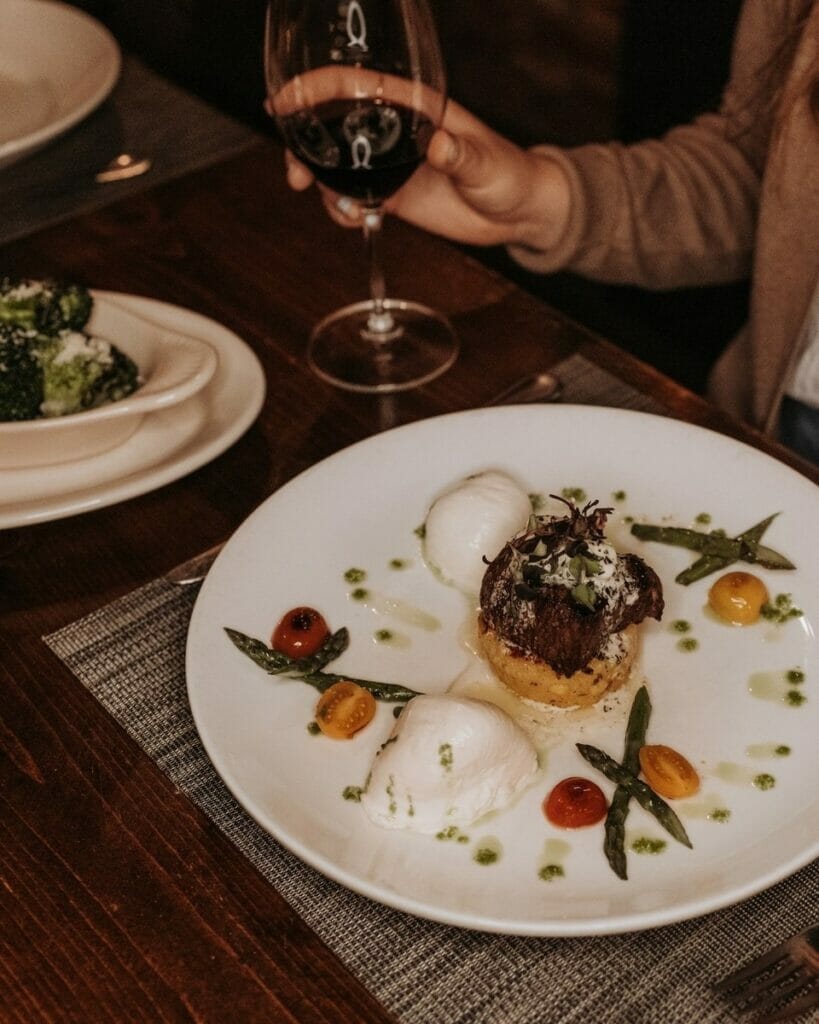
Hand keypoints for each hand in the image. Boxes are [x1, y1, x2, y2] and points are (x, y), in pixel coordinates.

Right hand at [284, 97, 570, 251]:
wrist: (518, 213)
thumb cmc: (510, 174)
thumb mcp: (487, 163)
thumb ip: (461, 155)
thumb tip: (438, 146)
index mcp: (412, 107)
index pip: (353, 86)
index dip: (313, 89)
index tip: (284, 103)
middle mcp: (393, 132)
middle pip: (331, 126)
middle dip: (304, 145)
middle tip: (297, 174)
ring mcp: (389, 164)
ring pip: (336, 166)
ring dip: (320, 184)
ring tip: (334, 207)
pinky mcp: (392, 195)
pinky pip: (352, 198)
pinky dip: (342, 210)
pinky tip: (353, 219)